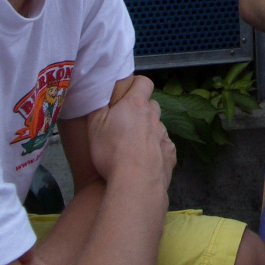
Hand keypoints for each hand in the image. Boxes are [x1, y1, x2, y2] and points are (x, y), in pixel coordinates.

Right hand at [85, 75, 175, 189]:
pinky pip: (164, 146)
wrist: (136, 182)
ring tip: (133, 146)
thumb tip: (100, 91)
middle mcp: (154, 117)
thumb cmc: (111, 151)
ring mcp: (164, 136)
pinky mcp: (170, 154)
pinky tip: (145, 161)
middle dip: (142, 110)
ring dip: (149, 131)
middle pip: (152, 105)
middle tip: (126, 123)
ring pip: (158, 126)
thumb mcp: (94, 125)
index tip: (126, 94)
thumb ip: (97, 105)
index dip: (136, 85)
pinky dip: (156, 150)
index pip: (144, 82)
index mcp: (136, 105)